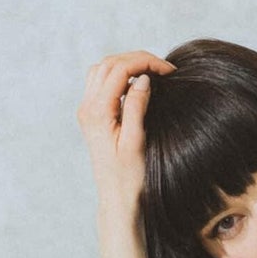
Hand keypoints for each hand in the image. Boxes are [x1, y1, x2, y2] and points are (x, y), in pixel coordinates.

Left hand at [77, 50, 175, 205]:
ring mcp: (87, 110)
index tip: (169, 71)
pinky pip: (101, 82)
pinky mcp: (91, 115)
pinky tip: (137, 85)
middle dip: (138, 60)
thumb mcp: (136, 141)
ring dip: (127, 65)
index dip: (145, 63)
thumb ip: (136, 107)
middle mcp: (87, 107)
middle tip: (164, 70)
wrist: (116, 198)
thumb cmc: (129, 177)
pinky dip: (120, 75)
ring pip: (103, 69)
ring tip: (152, 74)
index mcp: (97, 112)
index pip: (120, 69)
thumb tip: (142, 79)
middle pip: (110, 64)